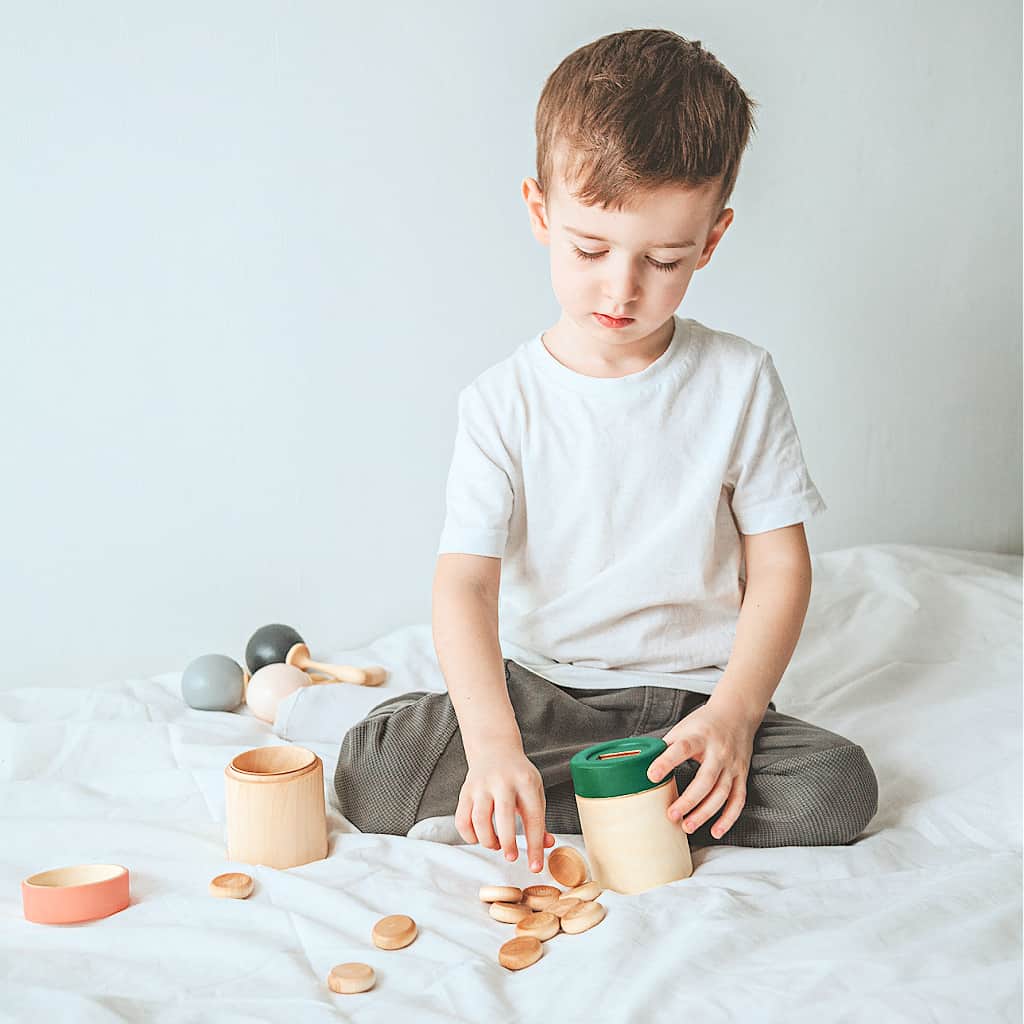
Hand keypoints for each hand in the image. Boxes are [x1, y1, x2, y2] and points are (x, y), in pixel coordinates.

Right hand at [455, 750, 555, 871]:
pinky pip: (462, 820)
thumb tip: (547, 845)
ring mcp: (481, 785)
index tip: (535, 866)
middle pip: (504, 817)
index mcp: (525, 781)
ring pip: (480, 820)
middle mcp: (502, 781)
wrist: (495, 749)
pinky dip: (470, 836)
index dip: (535, 845)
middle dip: (508, 843)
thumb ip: (539, 819)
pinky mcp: (465, 791)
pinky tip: (480, 837)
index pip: (533, 817)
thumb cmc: (518, 774)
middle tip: (512, 857)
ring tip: (497, 844)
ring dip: (488, 841)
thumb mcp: (535, 790)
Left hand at [646, 698, 759, 839]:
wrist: (737, 713)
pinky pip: (738, 800)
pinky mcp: (742, 775)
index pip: (681, 749)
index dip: (666, 762)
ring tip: (687, 826)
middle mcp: (718, 752)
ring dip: (705, 813)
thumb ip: (667, 746)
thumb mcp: (683, 727)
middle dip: (688, 800)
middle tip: (672, 815)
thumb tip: (643, 764)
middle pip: (705, 779)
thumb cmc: (705, 722)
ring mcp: (732, 765)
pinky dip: (728, 818)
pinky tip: (715, 830)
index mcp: (699, 736)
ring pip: (722, 794)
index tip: (651, 775)